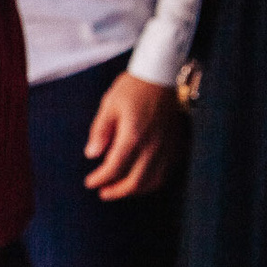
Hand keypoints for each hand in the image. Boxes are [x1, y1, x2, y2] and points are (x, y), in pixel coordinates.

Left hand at [82, 73, 184, 198]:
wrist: (162, 74)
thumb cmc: (133, 88)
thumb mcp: (109, 106)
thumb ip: (100, 132)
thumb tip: (92, 154)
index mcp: (133, 136)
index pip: (114, 168)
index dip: (100, 179)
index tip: (90, 182)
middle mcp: (153, 146)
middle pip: (135, 181)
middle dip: (117, 191)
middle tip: (103, 193)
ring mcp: (167, 146)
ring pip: (153, 180)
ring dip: (135, 189)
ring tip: (122, 189)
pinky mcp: (176, 143)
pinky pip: (166, 171)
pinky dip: (153, 180)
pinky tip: (143, 178)